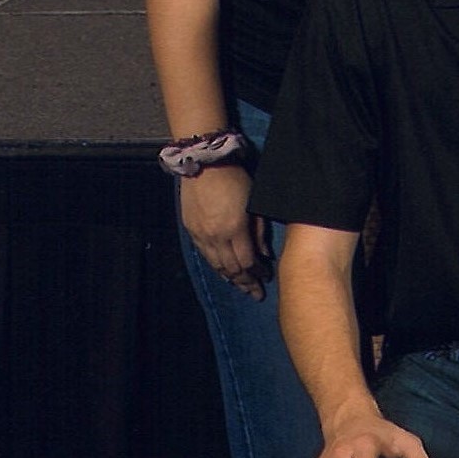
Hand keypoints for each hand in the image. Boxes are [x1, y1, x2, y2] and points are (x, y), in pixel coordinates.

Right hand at [179, 163, 269, 298]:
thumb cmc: (235, 179)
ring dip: (231, 279)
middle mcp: (216, 236)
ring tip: (242, 287)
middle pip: (232, 268)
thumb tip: (265, 255)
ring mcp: (202, 235)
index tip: (267, 277)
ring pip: (217, 265)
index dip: (258, 272)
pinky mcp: (191, 230)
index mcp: (235, 229)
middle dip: (246, 283)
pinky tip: (224, 273)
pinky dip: (216, 267)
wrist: (204, 164)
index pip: (248, 261)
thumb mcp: (254, 203)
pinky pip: (205, 256)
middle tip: (255, 294)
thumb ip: (259, 231)